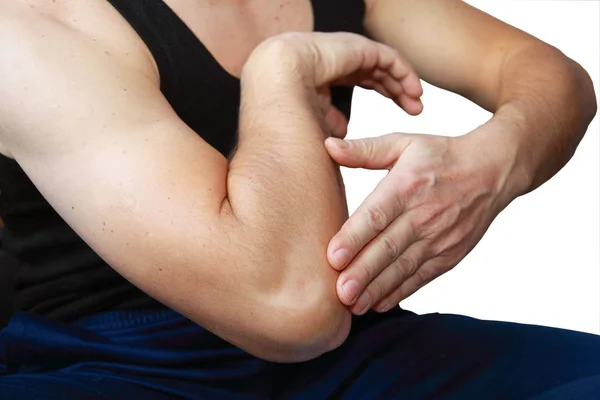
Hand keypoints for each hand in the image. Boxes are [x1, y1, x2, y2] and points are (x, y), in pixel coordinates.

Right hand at [244, 32, 423, 136]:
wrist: (274, 88)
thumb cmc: (282, 112)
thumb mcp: (311, 120)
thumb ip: (328, 120)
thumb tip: (342, 128)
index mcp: (320, 70)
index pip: (355, 76)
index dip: (377, 90)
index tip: (396, 108)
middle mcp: (333, 57)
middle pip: (371, 70)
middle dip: (393, 89)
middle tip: (413, 108)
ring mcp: (344, 49)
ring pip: (381, 64)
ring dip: (401, 84)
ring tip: (417, 103)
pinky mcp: (357, 47)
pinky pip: (387, 58)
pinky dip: (403, 73)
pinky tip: (414, 91)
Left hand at [324, 129, 516, 313]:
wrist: (492, 172)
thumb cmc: (440, 156)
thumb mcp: (403, 144)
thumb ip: (364, 150)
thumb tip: (329, 147)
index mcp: (406, 186)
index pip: (377, 215)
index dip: (355, 237)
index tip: (333, 256)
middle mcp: (423, 215)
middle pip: (388, 248)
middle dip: (363, 272)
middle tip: (340, 291)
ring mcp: (438, 238)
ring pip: (403, 267)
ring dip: (377, 287)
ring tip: (353, 304)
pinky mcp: (449, 255)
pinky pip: (421, 277)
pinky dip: (400, 291)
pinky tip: (379, 303)